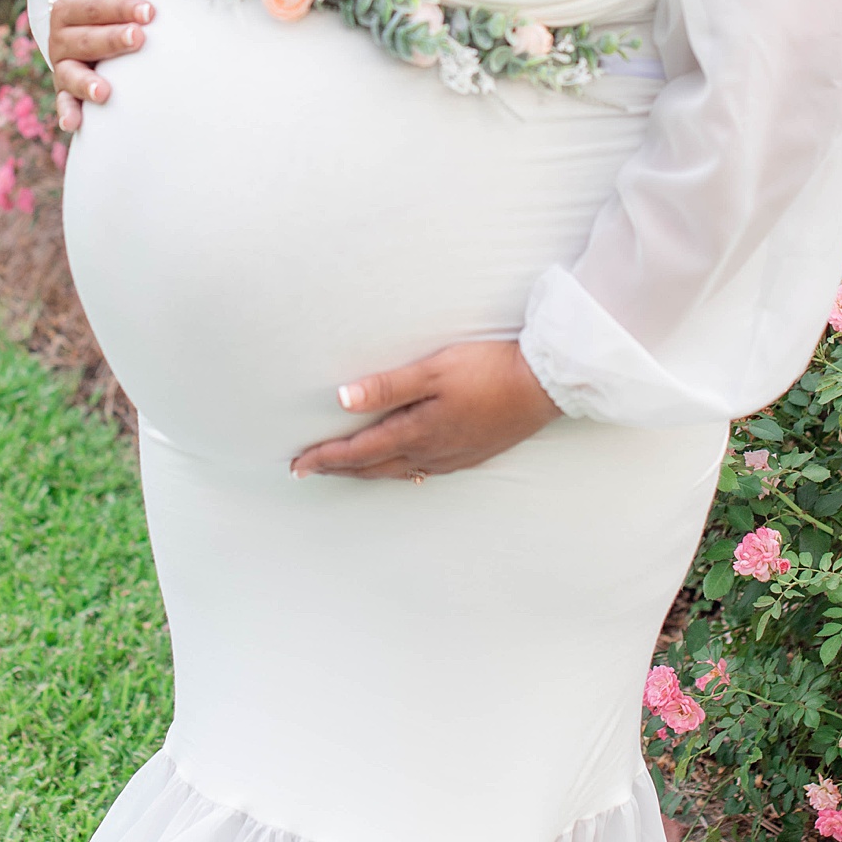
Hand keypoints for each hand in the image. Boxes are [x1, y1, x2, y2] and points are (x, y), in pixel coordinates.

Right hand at [48, 0, 152, 131]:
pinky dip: (68, 113)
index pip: (94, 6)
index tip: (150, 11)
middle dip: (112, 40)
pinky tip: (73, 124)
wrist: (84, 19)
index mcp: (68, 6)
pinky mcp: (65, 89)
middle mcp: (59, 36)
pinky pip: (64, 102)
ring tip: (105, 92)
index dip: (121, 7)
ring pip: (71, 73)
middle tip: (138, 38)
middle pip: (84, 40)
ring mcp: (62, 65)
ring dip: (87, 83)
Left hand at [290, 340, 559, 479]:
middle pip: (373, 467)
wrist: (545, 384)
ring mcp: (452, 458)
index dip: (325, 458)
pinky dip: (397, 471)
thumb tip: (342, 399)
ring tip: (343, 470)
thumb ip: (387, 385)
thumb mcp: (433, 370)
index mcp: (417, 432)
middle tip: (306, 470)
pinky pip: (422, 472)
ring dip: (365, 471)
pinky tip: (398, 467)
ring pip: (397, 472)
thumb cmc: (488, 369)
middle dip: (337, 469)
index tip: (297, 464)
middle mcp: (431, 453)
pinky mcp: (470, 455)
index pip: (358, 450)